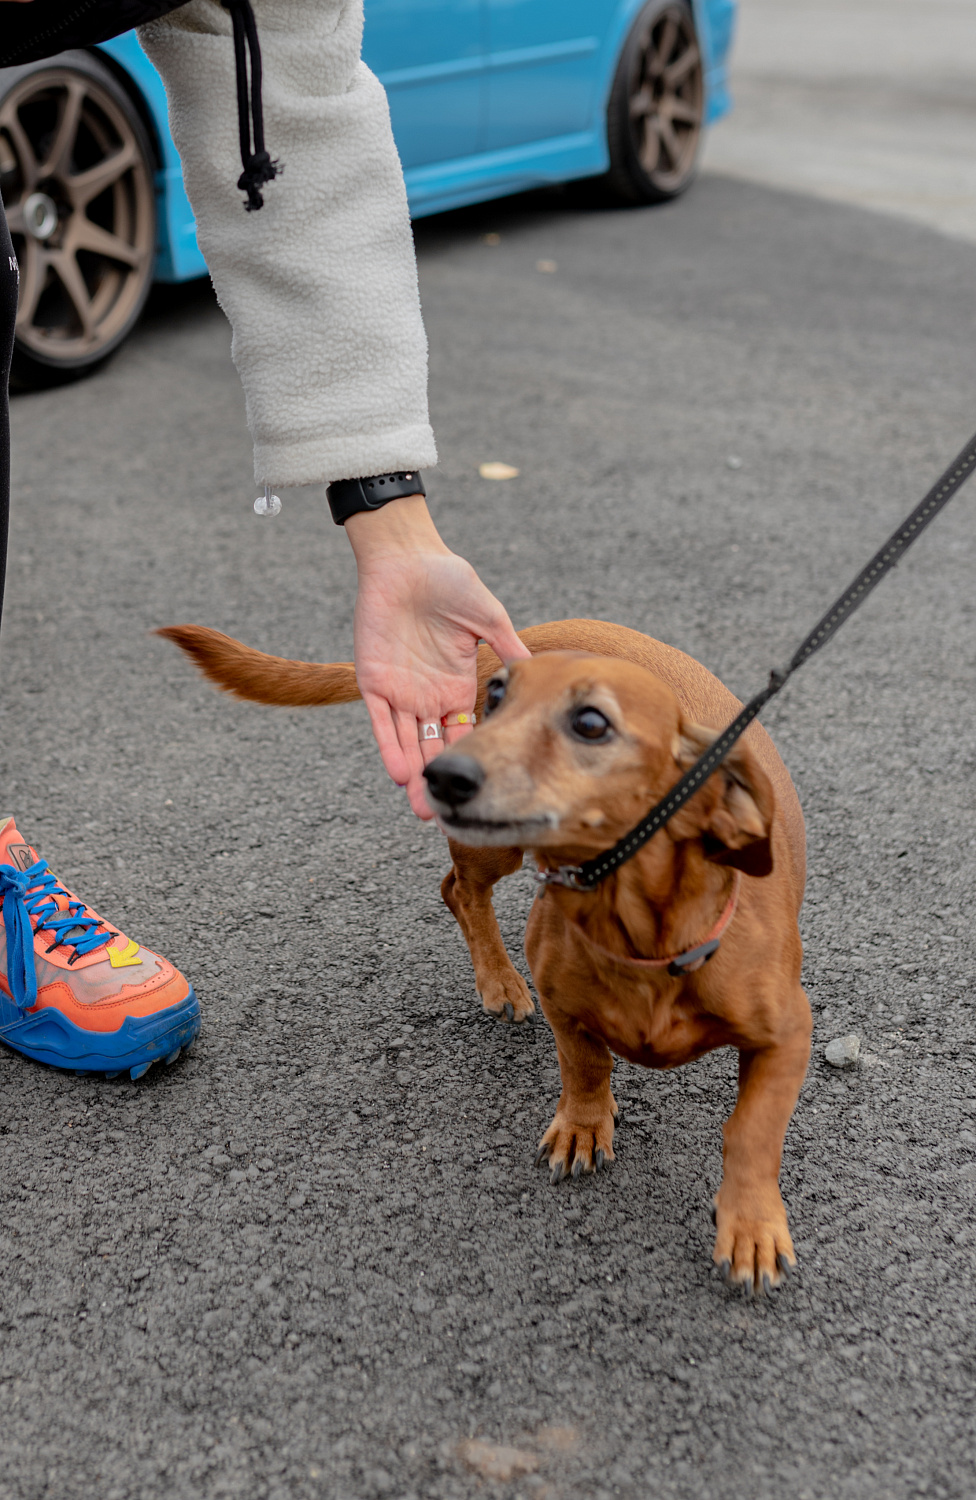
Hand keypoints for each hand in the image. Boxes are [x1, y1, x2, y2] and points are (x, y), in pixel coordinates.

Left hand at [346, 495, 529, 817]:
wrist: (407, 559)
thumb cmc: (450, 581)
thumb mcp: (489, 618)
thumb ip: (510, 648)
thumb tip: (541, 674)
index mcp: (458, 686)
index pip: (465, 734)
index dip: (470, 764)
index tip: (481, 796)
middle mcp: (429, 695)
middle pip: (435, 748)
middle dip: (441, 784)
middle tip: (447, 820)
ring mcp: (401, 690)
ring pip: (407, 742)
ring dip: (414, 775)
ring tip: (423, 810)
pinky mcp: (373, 680)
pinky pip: (380, 721)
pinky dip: (389, 746)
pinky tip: (399, 774)